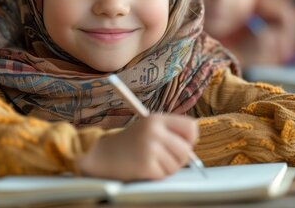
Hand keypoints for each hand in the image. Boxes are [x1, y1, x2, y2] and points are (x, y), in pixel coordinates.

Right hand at [77, 114, 197, 180]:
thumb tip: (192, 150)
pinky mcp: (146, 165)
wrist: (102, 155)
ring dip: (167, 168)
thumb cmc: (129, 143)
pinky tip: (144, 168)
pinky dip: (156, 175)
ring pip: (176, 164)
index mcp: (156, 119)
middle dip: (179, 158)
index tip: (181, 144)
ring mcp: (150, 148)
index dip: (189, 139)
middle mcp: (154, 131)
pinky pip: (164, 174)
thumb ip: (170, 133)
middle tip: (163, 157)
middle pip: (186, 150)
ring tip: (150, 161)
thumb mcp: (148, 129)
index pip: (191, 127)